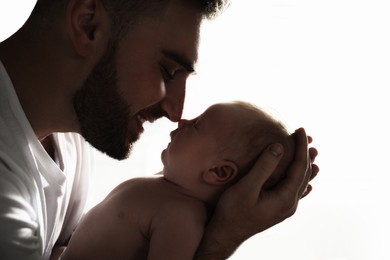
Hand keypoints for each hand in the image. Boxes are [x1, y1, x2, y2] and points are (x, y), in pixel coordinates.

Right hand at [195, 128, 318, 258]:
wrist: (226, 234)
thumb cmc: (233, 212)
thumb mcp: (246, 187)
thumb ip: (264, 167)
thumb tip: (279, 147)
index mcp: (285, 198)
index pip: (300, 167)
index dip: (301, 147)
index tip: (301, 130)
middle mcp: (290, 204)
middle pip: (303, 174)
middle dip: (305, 153)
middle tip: (304, 135)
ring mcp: (285, 208)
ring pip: (300, 183)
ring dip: (305, 166)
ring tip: (312, 153)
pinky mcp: (277, 209)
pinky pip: (295, 192)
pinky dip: (302, 182)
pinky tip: (308, 185)